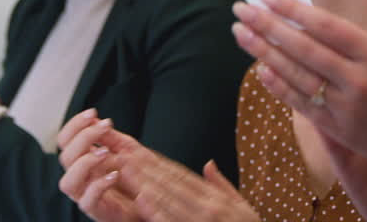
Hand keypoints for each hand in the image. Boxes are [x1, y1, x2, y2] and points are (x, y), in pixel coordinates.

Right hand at [58, 112, 144, 221]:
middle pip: (65, 157)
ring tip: (106, 152)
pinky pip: (87, 201)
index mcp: (83, 160)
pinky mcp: (97, 210)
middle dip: (83, 137)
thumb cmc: (135, 177)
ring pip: (68, 182)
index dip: (74, 125)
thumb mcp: (125, 150)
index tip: (93, 113)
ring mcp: (86, 194)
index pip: (65, 141)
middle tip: (104, 126)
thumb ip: (110, 136)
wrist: (148, 203)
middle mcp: (81, 177)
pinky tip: (115, 174)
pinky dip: (99, 185)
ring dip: (85, 163)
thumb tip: (96, 120)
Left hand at [132, 159, 256, 221]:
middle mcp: (208, 208)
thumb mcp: (241, 206)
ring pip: (168, 201)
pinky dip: (156, 212)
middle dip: (146, 170)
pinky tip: (142, 201)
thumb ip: (222, 185)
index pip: (183, 177)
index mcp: (216, 199)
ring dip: (146, 185)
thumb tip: (208, 163)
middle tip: (125, 156)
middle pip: (171, 185)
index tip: (141, 153)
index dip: (160, 164)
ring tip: (127, 172)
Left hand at [230, 0, 366, 179]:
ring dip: (264, 53)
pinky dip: (280, 87)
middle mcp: (358, 81)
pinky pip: (303, 106)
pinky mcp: (341, 132)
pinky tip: (261, 70)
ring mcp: (346, 108)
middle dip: (267, 26)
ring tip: (240, 33)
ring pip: (296, 76)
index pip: (325, 26)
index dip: (292, 9)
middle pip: (302, 48)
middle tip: (240, 8)